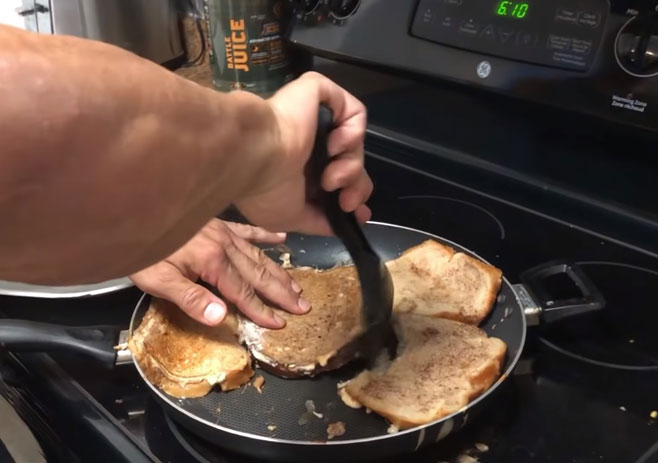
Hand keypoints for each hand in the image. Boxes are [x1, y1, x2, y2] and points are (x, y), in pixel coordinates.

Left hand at [129, 219, 309, 327]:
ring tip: (297, 285)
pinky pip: (247, 230)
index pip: (243, 292)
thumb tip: (220, 317)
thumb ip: (191, 299)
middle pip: (259, 273)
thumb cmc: (142, 251)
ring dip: (279, 271)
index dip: (262, 310)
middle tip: (304, 305)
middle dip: (282, 292)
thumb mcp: (159, 280)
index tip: (280, 323)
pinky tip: (281, 237)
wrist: (133, 210)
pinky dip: (265, 235)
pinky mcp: (217, 223)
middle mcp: (224, 245)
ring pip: (258, 255)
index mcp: (212, 261)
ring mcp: (223, 232)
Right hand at [235, 71, 372, 235]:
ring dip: (351, 168)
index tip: (358, 211)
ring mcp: (315, 116)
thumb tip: (344, 225)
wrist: (254, 155)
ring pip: (355, 144)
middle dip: (356, 186)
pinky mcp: (320, 94)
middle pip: (352, 162)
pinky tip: (334, 146)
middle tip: (347, 200)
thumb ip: (320, 222)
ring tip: (331, 176)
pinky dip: (353, 133)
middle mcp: (308, 141)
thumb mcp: (291, 218)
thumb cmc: (264, 188)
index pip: (338, 176)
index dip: (353, 192)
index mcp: (298, 166)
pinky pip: (355, 113)